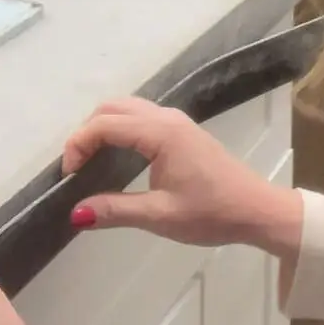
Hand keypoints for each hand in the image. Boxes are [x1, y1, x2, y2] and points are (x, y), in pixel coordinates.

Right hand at [62, 97, 302, 256]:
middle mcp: (166, 118)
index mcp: (161, 133)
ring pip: (126, 108)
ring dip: (102, 127)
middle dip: (86, 133)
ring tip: (89, 163)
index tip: (67, 177)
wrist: (256, 210)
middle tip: (75, 169)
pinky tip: (114, 156)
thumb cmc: (212, 213)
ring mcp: (175, 121)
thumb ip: (116, 210)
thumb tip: (75, 212)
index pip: (105, 125)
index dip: (78, 145)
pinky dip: (118, 128)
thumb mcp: (160, 216)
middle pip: (112, 108)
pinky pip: (139, 116)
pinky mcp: (180, 130)